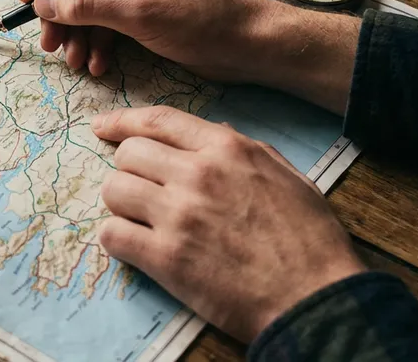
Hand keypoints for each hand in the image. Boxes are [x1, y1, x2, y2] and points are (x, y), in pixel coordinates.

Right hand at [19, 0, 266, 80]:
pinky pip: (109, 16)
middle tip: (50, 44)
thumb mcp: (138, 12)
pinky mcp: (147, 3)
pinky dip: (100, 40)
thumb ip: (86, 5)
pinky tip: (98, 65)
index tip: (30, 2)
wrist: (252, 46)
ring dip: (79, 33)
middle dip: (62, 12)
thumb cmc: (203, 20)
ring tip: (77, 63)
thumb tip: (42, 2)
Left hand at [94, 105, 364, 341]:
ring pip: (113, 190)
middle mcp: (198, 174)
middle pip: (128, 154)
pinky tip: (135, 247)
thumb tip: (211, 130)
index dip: (123, 121)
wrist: (315, 297)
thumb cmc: (308, 239)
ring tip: (141, 220)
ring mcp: (179, 215)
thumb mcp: (285, 175)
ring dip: (121, 205)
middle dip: (129, 171)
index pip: (158, 120)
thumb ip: (243, 150)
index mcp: (227, 149)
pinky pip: (112, 234)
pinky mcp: (166, 257)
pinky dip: (117, 240)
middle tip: (143, 192)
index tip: (102, 127)